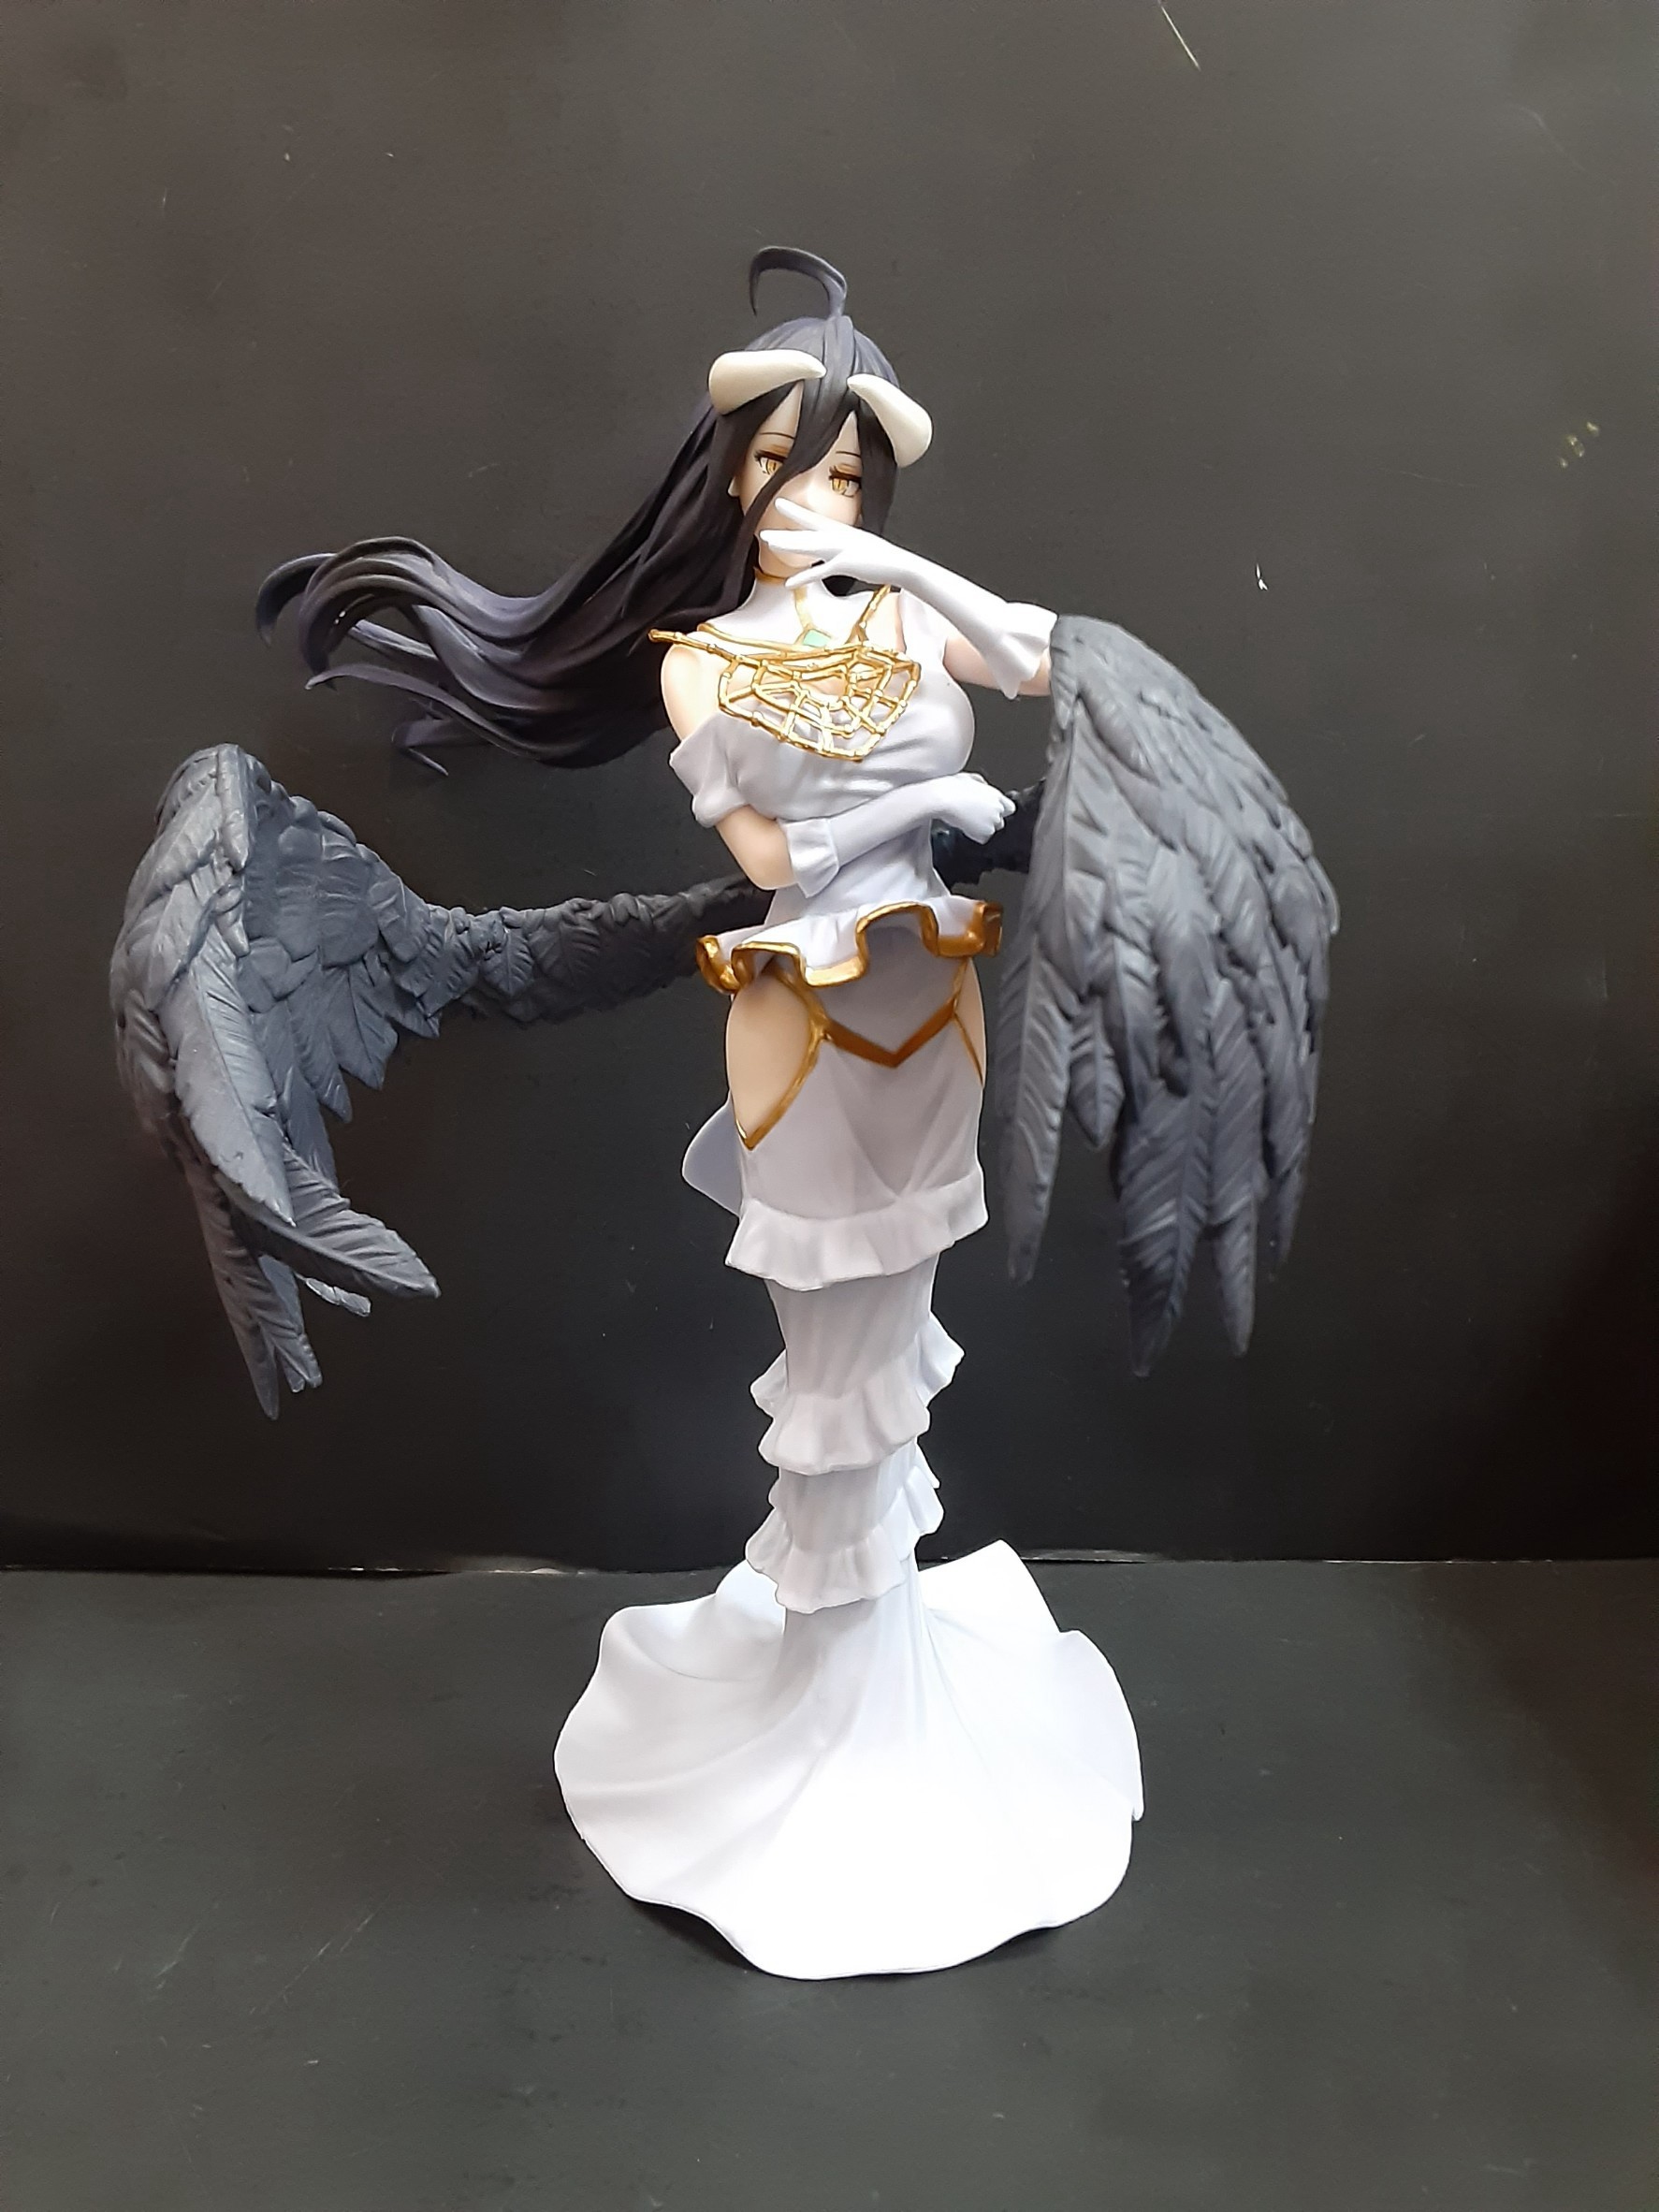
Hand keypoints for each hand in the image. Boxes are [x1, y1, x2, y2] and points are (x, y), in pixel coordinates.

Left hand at [758, 498, 910, 588]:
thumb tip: (840, 551)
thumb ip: (847, 547)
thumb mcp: (862, 548)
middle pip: (806, 532)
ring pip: (809, 545)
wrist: (900, 565)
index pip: (814, 520)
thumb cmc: (883, 559)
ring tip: (770, 544)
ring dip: (788, 545)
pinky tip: (789, 583)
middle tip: (763, 532)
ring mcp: (842, 548)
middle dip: (784, 532)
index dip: (796, 512)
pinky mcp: (845, 563)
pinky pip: (820, 570)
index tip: (779, 504)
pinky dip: (804, 577)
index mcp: (842, 532)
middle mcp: (839, 536)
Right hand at [928, 773, 1014, 842]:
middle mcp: (997, 808)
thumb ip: (981, 784)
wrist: (943, 798)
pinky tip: (964, 827)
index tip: (991, 813)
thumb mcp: (970, 778)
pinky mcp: (985, 832)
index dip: (1000, 812)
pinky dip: (974, 836)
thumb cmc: (951, 787)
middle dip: (990, 821)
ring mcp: (992, 821)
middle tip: (975, 818)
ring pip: (991, 831)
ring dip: (981, 829)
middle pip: (1000, 822)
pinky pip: (983, 839)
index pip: (1010, 808)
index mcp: (996, 795)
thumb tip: (982, 786)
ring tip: (967, 821)